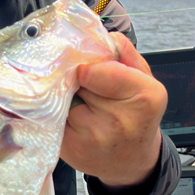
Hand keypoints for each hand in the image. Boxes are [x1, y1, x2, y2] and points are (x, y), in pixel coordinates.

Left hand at [60, 32, 166, 189]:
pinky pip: (51, 119)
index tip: (91, 72)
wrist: (131, 160)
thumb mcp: (143, 79)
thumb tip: (100, 35)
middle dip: (76, 82)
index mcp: (144, 97)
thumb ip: (125, 53)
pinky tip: (69, 118)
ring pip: (60, 100)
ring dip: (64, 98)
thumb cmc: (136, 114)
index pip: (94, 69)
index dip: (88, 68)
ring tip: (80, 105)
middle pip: (76, 84)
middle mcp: (120, 121)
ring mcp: (93, 139)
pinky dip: (54, 114)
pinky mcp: (71, 151)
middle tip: (86, 89)